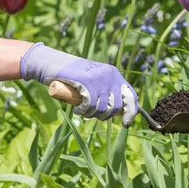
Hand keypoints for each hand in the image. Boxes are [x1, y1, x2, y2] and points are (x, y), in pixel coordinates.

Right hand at [19, 43, 138, 123]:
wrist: (57, 64)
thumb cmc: (76, 76)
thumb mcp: (96, 80)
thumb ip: (107, 91)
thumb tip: (120, 112)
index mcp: (114, 74)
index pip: (131, 95)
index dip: (131, 111)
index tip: (126, 123)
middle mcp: (110, 76)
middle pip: (115, 107)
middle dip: (105, 115)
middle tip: (94, 114)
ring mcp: (99, 80)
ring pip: (101, 108)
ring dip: (91, 114)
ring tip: (84, 110)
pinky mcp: (86, 84)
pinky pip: (89, 106)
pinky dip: (82, 111)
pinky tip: (78, 109)